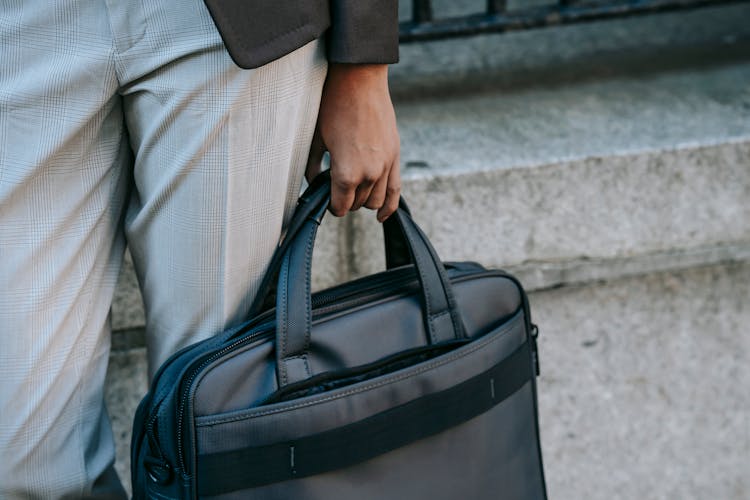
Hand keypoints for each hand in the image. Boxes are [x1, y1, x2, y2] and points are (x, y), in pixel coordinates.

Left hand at [306, 63, 400, 221]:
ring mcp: (385, 166)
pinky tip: (381, 217)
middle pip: (357, 204)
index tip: (327, 201)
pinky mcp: (395, 156)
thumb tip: (314, 183)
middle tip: (336, 189)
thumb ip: (313, 167)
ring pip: (375, 201)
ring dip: (363, 200)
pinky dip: (389, 207)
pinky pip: (395, 191)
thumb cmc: (333, 106)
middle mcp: (369, 174)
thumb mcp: (316, 139)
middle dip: (346, 200)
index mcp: (346, 173)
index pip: (340, 206)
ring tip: (354, 191)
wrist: (359, 80)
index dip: (332, 206)